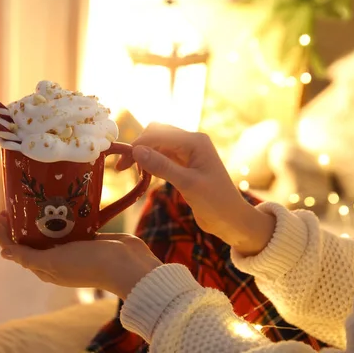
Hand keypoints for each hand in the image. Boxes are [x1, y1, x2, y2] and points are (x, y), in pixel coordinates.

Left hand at [0, 213, 161, 299]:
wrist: (128, 264)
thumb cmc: (88, 265)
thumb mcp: (54, 263)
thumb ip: (29, 257)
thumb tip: (3, 253)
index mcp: (45, 268)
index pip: (15, 249)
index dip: (1, 234)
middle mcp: (56, 258)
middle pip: (29, 237)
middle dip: (14, 221)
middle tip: (3, 201)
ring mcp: (72, 247)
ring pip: (47, 229)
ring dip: (35, 215)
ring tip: (24, 197)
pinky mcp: (88, 235)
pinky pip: (68, 223)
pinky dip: (58, 213)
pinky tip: (54, 199)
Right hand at [117, 123, 275, 255]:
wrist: (231, 220)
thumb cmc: (215, 202)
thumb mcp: (187, 184)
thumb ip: (162, 166)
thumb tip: (136, 151)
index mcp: (195, 141)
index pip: (158, 133)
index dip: (138, 144)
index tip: (122, 162)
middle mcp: (191, 142)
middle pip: (156, 134)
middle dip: (138, 147)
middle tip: (122, 167)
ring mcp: (188, 153)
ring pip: (157, 145)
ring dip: (142, 155)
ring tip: (128, 172)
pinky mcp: (184, 164)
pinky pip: (162, 156)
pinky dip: (150, 162)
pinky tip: (143, 175)